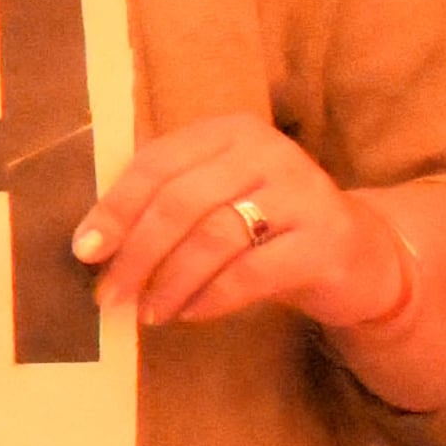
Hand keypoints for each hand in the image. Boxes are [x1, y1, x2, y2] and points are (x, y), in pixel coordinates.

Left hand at [71, 114, 411, 337]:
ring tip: (147, 312)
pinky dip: (210, 297)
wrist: (360, 257)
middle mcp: (269, 152)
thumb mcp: (217, 200)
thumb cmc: (268, 228)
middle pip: (180, 203)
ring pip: (212, 238)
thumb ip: (165, 204)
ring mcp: (303, 193)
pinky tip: (189, 314)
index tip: (85, 251)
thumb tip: (91, 244)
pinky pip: (251, 273)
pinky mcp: (326, 240)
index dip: (115, 209)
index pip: (156, 163)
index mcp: (230, 132)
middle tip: (109, 294)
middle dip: (136, 254)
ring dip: (169, 282)